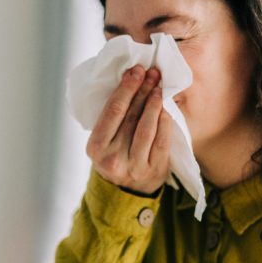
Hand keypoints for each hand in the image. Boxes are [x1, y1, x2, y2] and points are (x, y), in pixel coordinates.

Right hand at [86, 65, 172, 195]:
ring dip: (153, 104)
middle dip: (142, 91)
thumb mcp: (103, 141)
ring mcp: (133, 166)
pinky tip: (166, 109)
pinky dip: (164, 122)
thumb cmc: (114, 155)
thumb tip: (129, 80)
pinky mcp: (153, 171)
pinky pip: (161, 141)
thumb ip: (112, 118)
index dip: (126, 89)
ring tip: (158, 87)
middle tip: (151, 73)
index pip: (112, 111)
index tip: (135, 71)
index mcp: (95, 147)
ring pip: (146, 128)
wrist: (125, 191)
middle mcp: (112, 158)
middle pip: (130, 117)